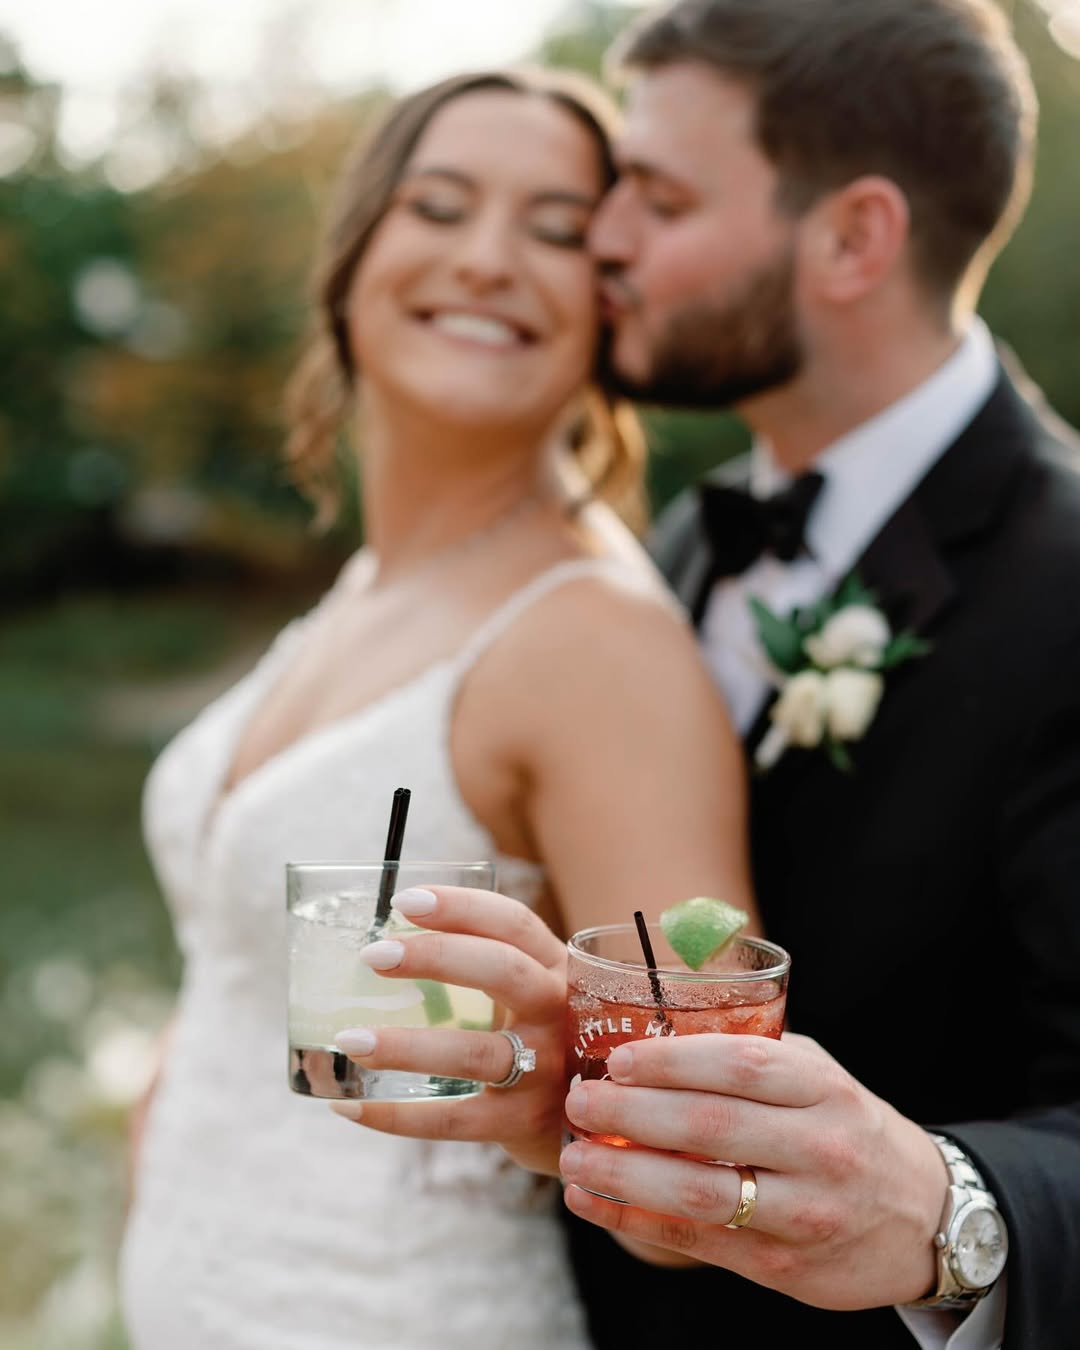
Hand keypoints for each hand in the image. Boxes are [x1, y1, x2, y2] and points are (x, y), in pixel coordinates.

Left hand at [330, 886, 568, 1176]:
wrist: (599, 1117)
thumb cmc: (541, 1037)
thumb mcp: (531, 992)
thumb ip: (482, 966)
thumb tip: (385, 941)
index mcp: (556, 968)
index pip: (513, 923)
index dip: (461, 908)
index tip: (404, 901)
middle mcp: (558, 1012)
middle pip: (503, 972)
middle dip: (435, 957)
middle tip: (372, 955)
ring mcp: (546, 1070)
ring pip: (475, 1053)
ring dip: (406, 1046)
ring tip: (350, 1040)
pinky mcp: (525, 1123)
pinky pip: (453, 1120)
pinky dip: (397, 1115)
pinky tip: (349, 1105)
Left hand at [560, 1031, 948, 1309]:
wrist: (927, 1217)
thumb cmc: (848, 1128)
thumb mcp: (818, 1077)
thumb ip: (752, 1057)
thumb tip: (655, 1034)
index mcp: (823, 1089)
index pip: (740, 1066)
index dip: (671, 1061)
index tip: (617, 1060)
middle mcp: (819, 1148)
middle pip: (711, 1128)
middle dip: (631, 1114)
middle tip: (579, 1102)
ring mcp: (804, 1212)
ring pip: (700, 1194)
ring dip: (624, 1176)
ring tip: (573, 1161)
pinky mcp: (785, 1267)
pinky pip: (699, 1243)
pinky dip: (636, 1223)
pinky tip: (594, 1204)